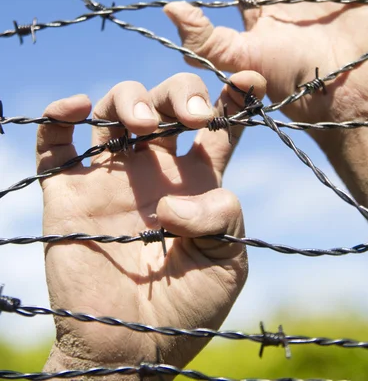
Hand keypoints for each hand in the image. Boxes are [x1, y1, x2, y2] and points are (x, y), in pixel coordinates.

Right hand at [37, 71, 265, 371]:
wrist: (132, 350)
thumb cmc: (187, 309)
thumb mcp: (227, 261)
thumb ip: (223, 216)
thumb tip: (172, 200)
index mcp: (196, 179)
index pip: (218, 125)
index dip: (234, 99)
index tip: (250, 80)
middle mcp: (154, 167)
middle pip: (164, 101)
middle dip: (179, 92)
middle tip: (191, 116)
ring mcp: (109, 176)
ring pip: (112, 108)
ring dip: (127, 98)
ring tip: (143, 125)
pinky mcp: (68, 192)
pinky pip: (53, 143)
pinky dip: (58, 117)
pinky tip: (76, 107)